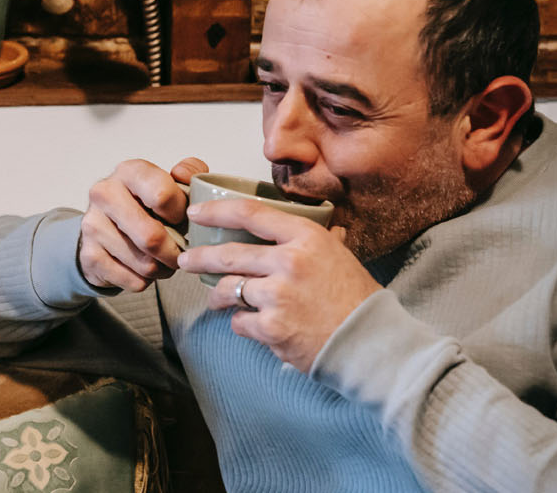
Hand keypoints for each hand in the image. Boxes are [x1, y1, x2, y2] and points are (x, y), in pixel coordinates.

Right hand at [78, 157, 208, 292]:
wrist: (104, 226)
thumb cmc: (144, 205)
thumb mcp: (169, 182)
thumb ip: (189, 172)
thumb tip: (183, 175)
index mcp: (129, 172)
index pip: (163, 195)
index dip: (182, 214)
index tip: (182, 220)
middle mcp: (105, 194)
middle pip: (151, 237)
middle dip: (173, 252)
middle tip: (179, 253)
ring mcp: (93, 225)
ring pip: (145, 264)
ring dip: (162, 269)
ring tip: (161, 260)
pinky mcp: (88, 255)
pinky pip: (133, 281)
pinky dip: (145, 281)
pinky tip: (142, 269)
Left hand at [176, 199, 381, 371]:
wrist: (370, 344)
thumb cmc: (357, 300)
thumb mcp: (338, 256)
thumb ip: (309, 241)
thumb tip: (285, 225)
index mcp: (306, 238)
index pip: (251, 214)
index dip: (217, 212)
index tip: (196, 215)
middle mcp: (289, 262)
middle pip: (228, 254)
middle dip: (199, 258)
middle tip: (185, 260)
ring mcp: (278, 295)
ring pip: (227, 289)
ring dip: (218, 296)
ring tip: (216, 299)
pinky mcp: (272, 327)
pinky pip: (239, 321)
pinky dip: (242, 323)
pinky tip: (255, 325)